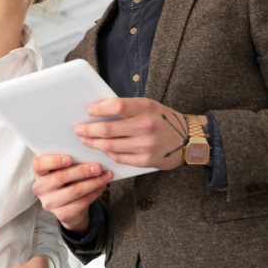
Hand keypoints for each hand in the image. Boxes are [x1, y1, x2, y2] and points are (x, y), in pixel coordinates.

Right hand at [32, 154, 111, 232]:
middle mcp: (40, 187)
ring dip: (93, 183)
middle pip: (60, 177)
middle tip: (98, 167)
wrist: (68, 204)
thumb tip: (89, 153)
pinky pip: (80, 203)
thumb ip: (71, 159)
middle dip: (82, 171)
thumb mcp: (63, 168)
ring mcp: (49, 202)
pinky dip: (94, 194)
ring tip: (105, 176)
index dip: (53, 161)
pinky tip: (101, 187)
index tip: (69, 158)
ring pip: (74, 191)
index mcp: (39, 172)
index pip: (39, 164)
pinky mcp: (61, 214)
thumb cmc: (67, 179)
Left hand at [76, 98, 200, 169]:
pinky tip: (102, 150)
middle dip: (88, 130)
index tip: (88, 110)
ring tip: (85, 140)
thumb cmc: (163, 119)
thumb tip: (98, 110)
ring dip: (94, 143)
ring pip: (110, 146)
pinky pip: (120, 158)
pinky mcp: (146, 161)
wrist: (189, 139)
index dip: (99, 109)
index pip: (117, 106)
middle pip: (108, 129)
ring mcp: (146, 145)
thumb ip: (128, 108)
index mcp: (146, 107)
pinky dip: (108, 154)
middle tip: (78, 129)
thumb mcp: (149, 106)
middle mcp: (146, 126)